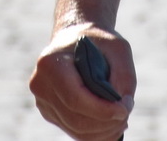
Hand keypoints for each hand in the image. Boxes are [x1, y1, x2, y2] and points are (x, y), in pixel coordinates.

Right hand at [30, 24, 133, 139]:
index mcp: (51, 63)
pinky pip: (73, 131)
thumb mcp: (117, 48)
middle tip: (126, 114)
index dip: (102, 110)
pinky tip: (109, 123)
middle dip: (106, 123)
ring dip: (103, 131)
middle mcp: (40, 84)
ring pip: (75, 130)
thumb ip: (124, 75)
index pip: (76, 99)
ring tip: (121, 120)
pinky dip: (95, 133)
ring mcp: (42, 100)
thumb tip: (122, 107)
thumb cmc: (98, 40)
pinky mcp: (48, 112)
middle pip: (76, 120)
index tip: (124, 109)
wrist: (75, 36)